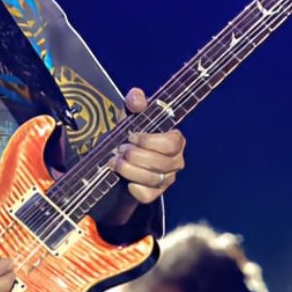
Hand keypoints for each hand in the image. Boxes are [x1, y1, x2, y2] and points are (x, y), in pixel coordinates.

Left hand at [110, 87, 185, 205]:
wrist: (123, 161)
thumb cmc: (131, 137)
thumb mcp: (132, 117)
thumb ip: (135, 103)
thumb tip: (136, 95)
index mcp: (175, 141)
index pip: (171, 143)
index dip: (149, 141)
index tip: (131, 136)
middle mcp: (176, 161)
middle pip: (160, 162)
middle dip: (135, 156)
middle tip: (120, 150)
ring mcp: (167, 180)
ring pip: (152, 179)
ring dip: (129, 170)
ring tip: (116, 162)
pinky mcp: (155, 194)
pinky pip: (147, 195)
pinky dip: (134, 188)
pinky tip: (125, 180)